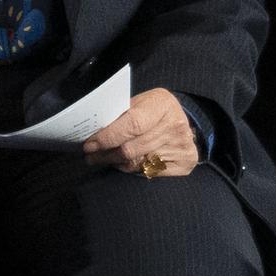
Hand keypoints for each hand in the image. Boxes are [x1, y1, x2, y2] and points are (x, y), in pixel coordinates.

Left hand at [83, 86, 201, 181]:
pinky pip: (148, 172)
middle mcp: (175, 125)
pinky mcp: (185, 163)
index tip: (90, 144)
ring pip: (137, 163)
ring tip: (100, 159)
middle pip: (132, 148)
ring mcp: (182, 146)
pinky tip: (121, 163)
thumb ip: (121, 115)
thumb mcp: (140, 103)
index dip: (108, 137)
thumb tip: (95, 132)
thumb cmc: (153, 111)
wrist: (182, 122)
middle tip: (90, 155)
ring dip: (114, 162)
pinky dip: (130, 169)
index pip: (132, 124)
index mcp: (163, 104)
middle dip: (105, 153)